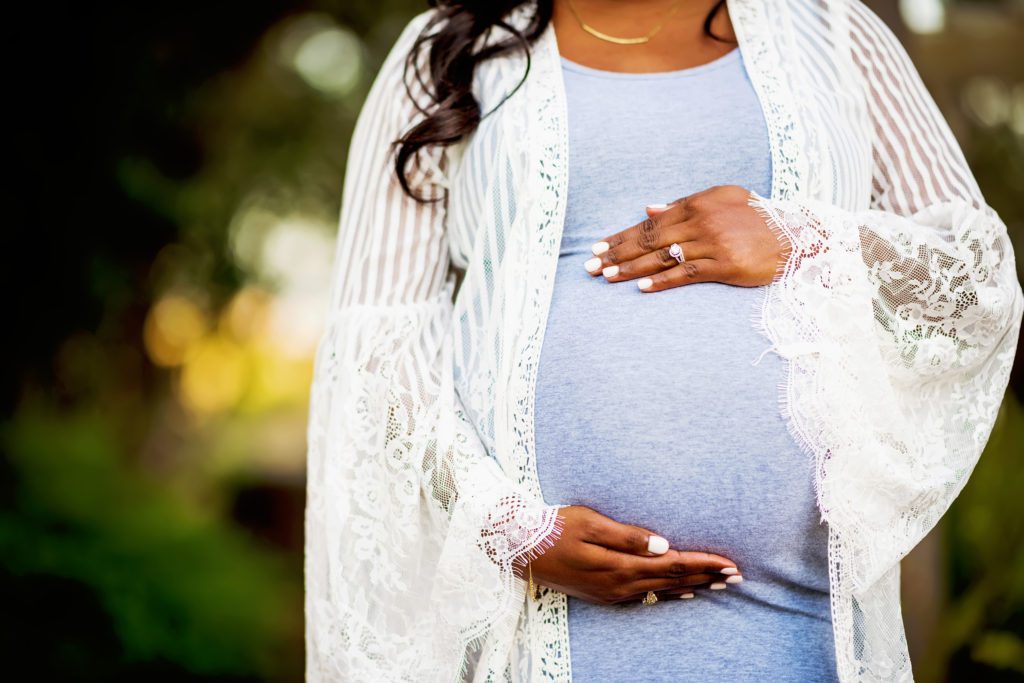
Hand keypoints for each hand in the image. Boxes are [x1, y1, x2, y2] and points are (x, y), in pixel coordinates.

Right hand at [514, 505, 741, 604]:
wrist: (520, 547)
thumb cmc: (554, 526)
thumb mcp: (590, 523)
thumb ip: (628, 536)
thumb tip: (664, 544)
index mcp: (619, 566)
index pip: (672, 565)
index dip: (703, 563)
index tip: (730, 562)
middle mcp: (619, 585)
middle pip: (672, 580)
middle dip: (706, 576)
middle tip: (738, 575)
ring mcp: (611, 593)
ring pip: (662, 590)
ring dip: (693, 585)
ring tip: (720, 584)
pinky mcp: (604, 594)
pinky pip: (646, 596)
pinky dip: (670, 593)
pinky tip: (683, 593)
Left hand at [583, 185, 791, 290]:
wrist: (797, 234)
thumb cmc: (758, 218)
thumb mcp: (723, 198)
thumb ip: (684, 204)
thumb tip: (648, 208)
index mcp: (697, 205)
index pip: (650, 222)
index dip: (621, 236)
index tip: (598, 247)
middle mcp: (701, 222)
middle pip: (650, 239)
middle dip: (616, 253)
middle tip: (590, 266)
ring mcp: (712, 243)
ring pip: (663, 257)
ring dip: (631, 268)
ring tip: (606, 277)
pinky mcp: (725, 265)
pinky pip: (686, 273)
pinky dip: (662, 280)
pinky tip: (641, 287)